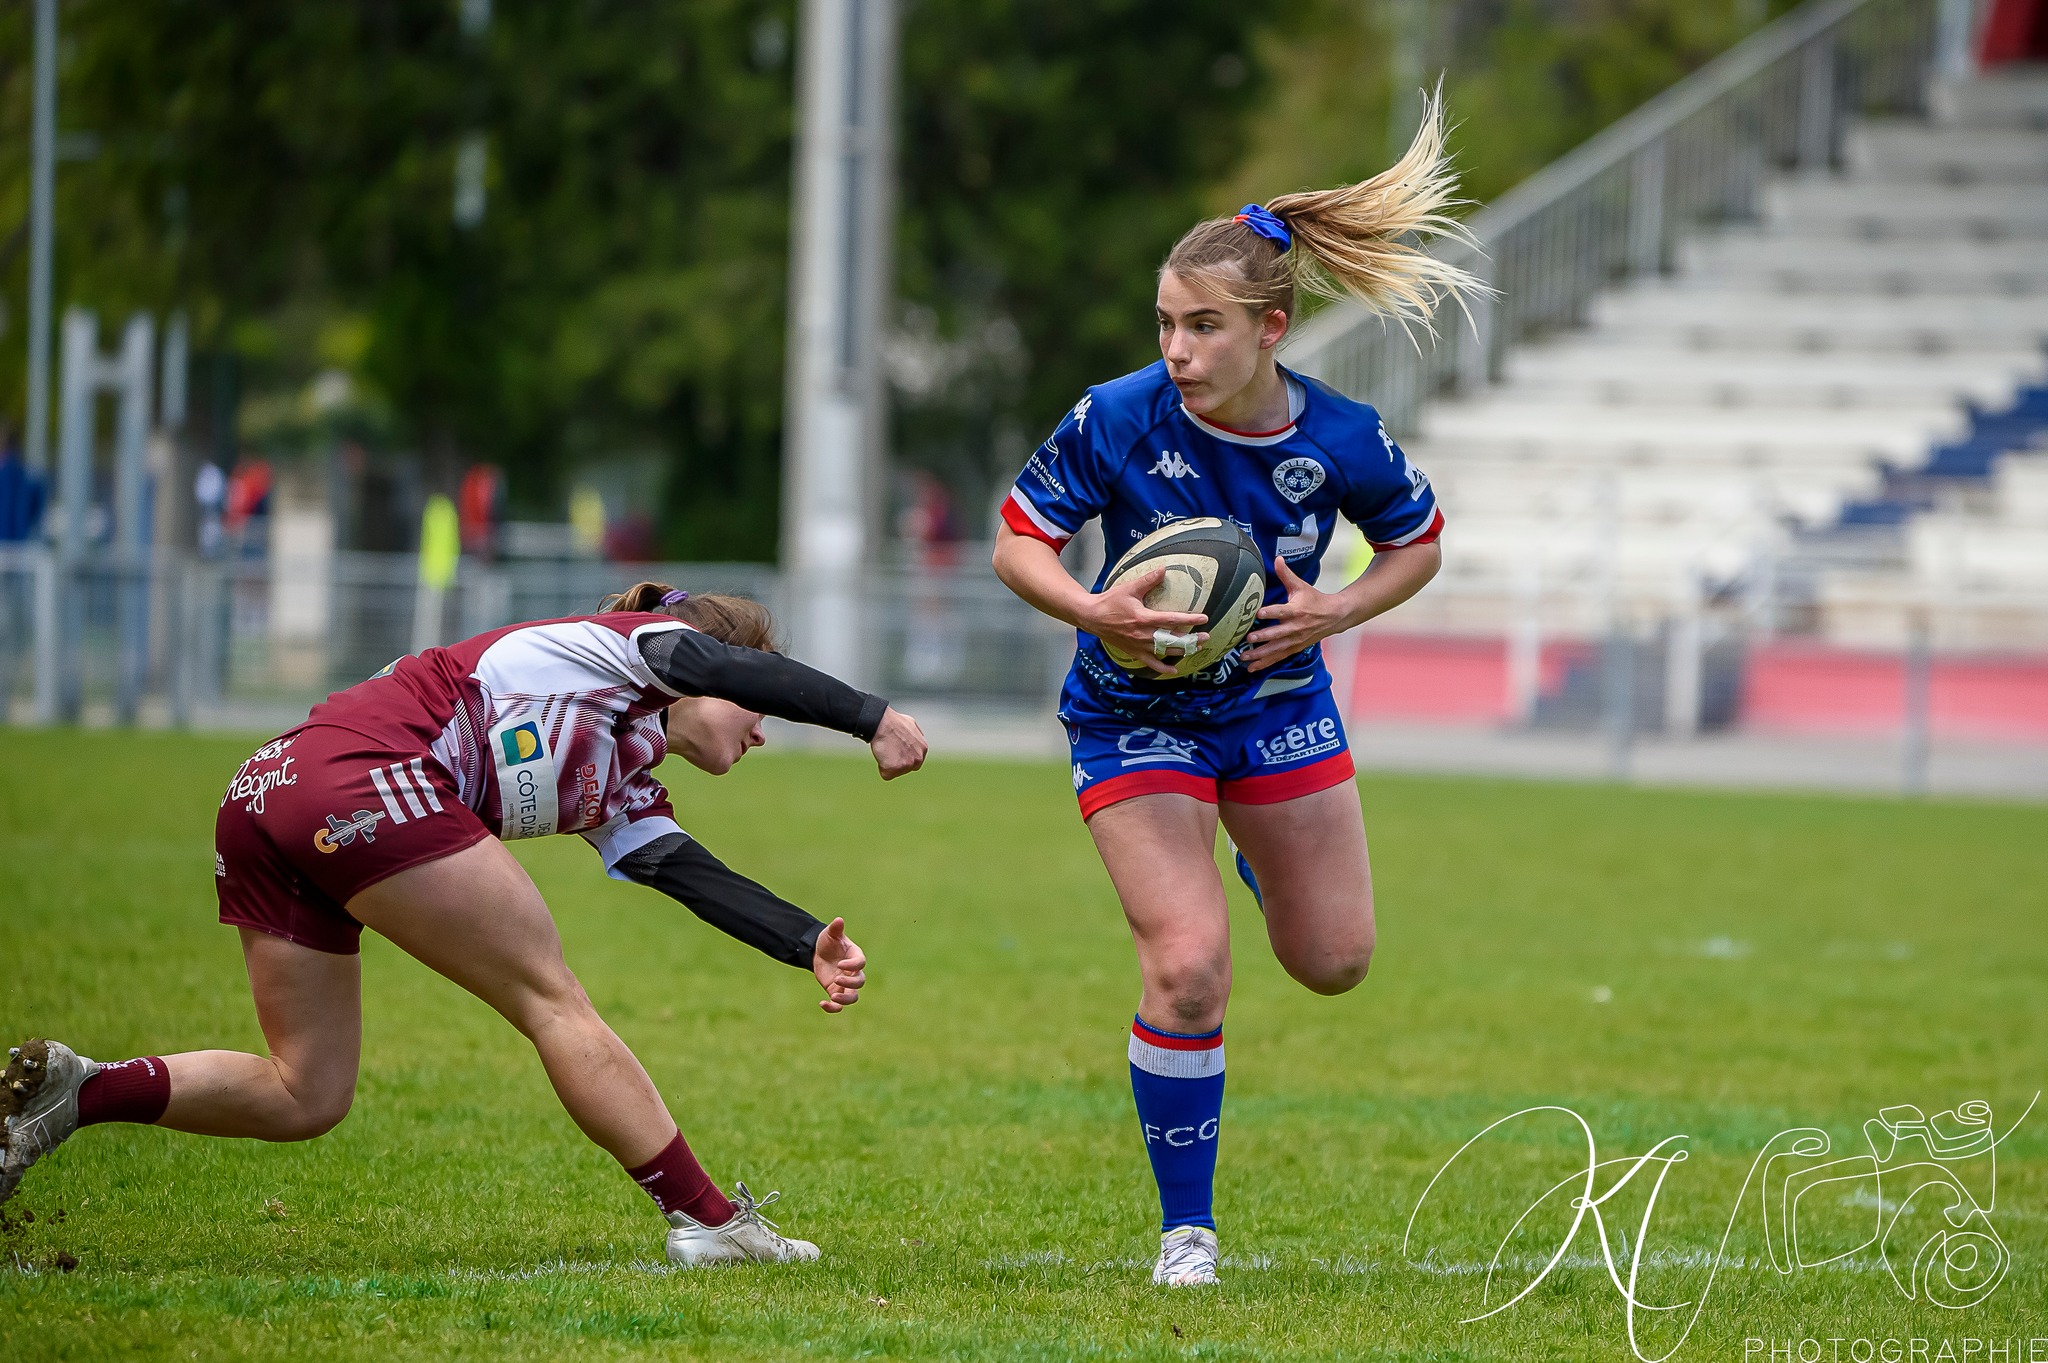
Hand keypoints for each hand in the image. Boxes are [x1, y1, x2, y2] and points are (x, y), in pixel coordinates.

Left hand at [812, 917, 866, 1012]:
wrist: (818, 953)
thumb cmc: (828, 941)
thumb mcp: (830, 934)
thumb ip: (835, 929)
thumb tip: (838, 920)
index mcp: (855, 957)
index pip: (860, 963)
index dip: (853, 965)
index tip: (840, 964)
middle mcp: (853, 972)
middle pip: (860, 982)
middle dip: (850, 984)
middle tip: (836, 980)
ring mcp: (845, 984)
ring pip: (853, 997)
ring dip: (845, 1000)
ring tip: (833, 997)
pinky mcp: (836, 991)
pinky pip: (839, 1005)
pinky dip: (833, 1007)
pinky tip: (822, 1003)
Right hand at [871, 707, 926, 778]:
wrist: (882, 723)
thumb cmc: (893, 722)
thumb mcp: (911, 726)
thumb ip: (915, 737)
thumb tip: (913, 741)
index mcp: (923, 749)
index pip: (914, 761)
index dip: (902, 756)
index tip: (896, 749)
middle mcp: (918, 758)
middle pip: (905, 768)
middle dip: (897, 762)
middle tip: (889, 749)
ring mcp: (907, 765)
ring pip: (896, 772)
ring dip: (889, 764)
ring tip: (886, 749)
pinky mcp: (895, 769)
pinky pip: (886, 775)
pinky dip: (881, 767)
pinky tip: (882, 754)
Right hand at [1079, 567, 1210, 675]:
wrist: (1091, 617)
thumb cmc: (1110, 601)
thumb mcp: (1129, 588)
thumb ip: (1148, 580)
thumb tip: (1164, 569)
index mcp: (1143, 618)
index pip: (1172, 620)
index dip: (1190, 619)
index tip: (1204, 618)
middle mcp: (1143, 635)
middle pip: (1172, 640)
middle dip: (1191, 639)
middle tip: (1206, 637)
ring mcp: (1139, 646)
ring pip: (1165, 652)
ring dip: (1182, 651)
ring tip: (1196, 648)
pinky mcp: (1134, 652)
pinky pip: (1151, 663)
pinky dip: (1163, 668)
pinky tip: (1174, 670)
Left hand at [1242, 555, 1351, 671]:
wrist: (1334, 616)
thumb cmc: (1315, 600)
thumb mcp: (1301, 586)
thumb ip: (1286, 575)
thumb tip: (1277, 558)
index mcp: (1297, 610)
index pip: (1282, 611)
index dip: (1271, 612)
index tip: (1259, 613)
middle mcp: (1296, 627)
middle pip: (1278, 633)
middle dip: (1263, 637)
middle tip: (1248, 639)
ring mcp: (1295, 640)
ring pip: (1276, 649)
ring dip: (1260, 654)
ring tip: (1244, 657)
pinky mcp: (1294, 648)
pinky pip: (1278, 657)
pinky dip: (1265, 663)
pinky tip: (1252, 668)